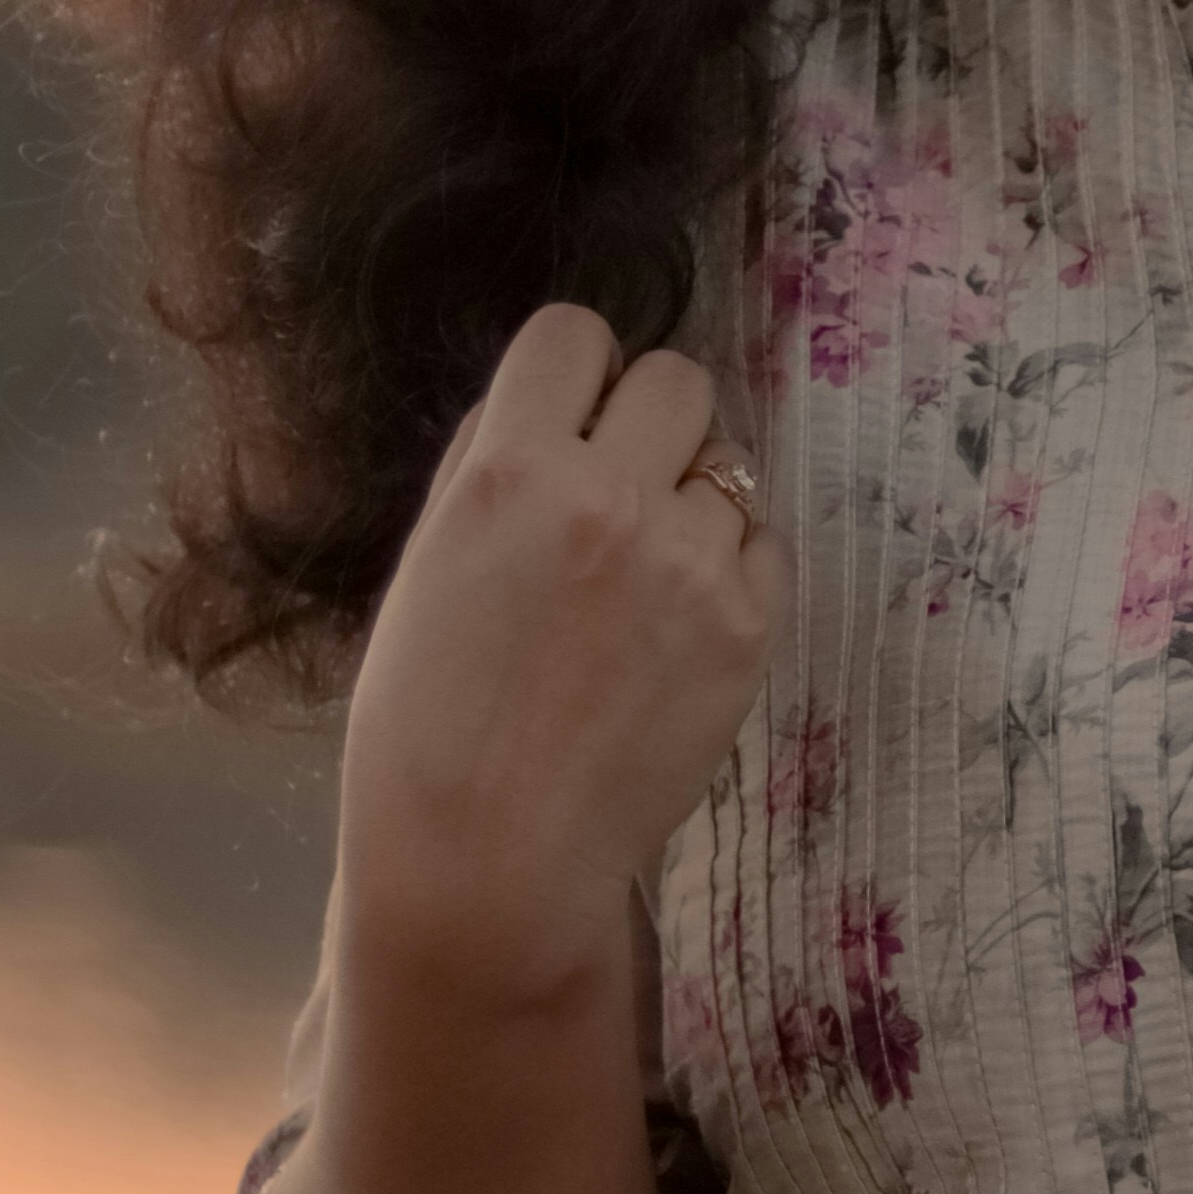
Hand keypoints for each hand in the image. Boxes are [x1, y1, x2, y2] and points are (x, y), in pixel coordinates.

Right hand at [334, 304, 778, 1007]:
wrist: (489, 857)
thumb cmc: (427, 720)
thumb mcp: (429, 562)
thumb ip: (491, 465)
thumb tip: (553, 402)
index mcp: (511, 471)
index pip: (573, 335)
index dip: (574, 374)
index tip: (570, 417)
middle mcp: (610, 497)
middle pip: (677, 380)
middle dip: (649, 422)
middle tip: (621, 487)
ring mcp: (691, 562)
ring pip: (729, 467)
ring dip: (694, 500)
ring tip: (647, 576)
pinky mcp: (748, 627)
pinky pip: (764, 546)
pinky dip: (731, 569)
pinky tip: (680, 624)